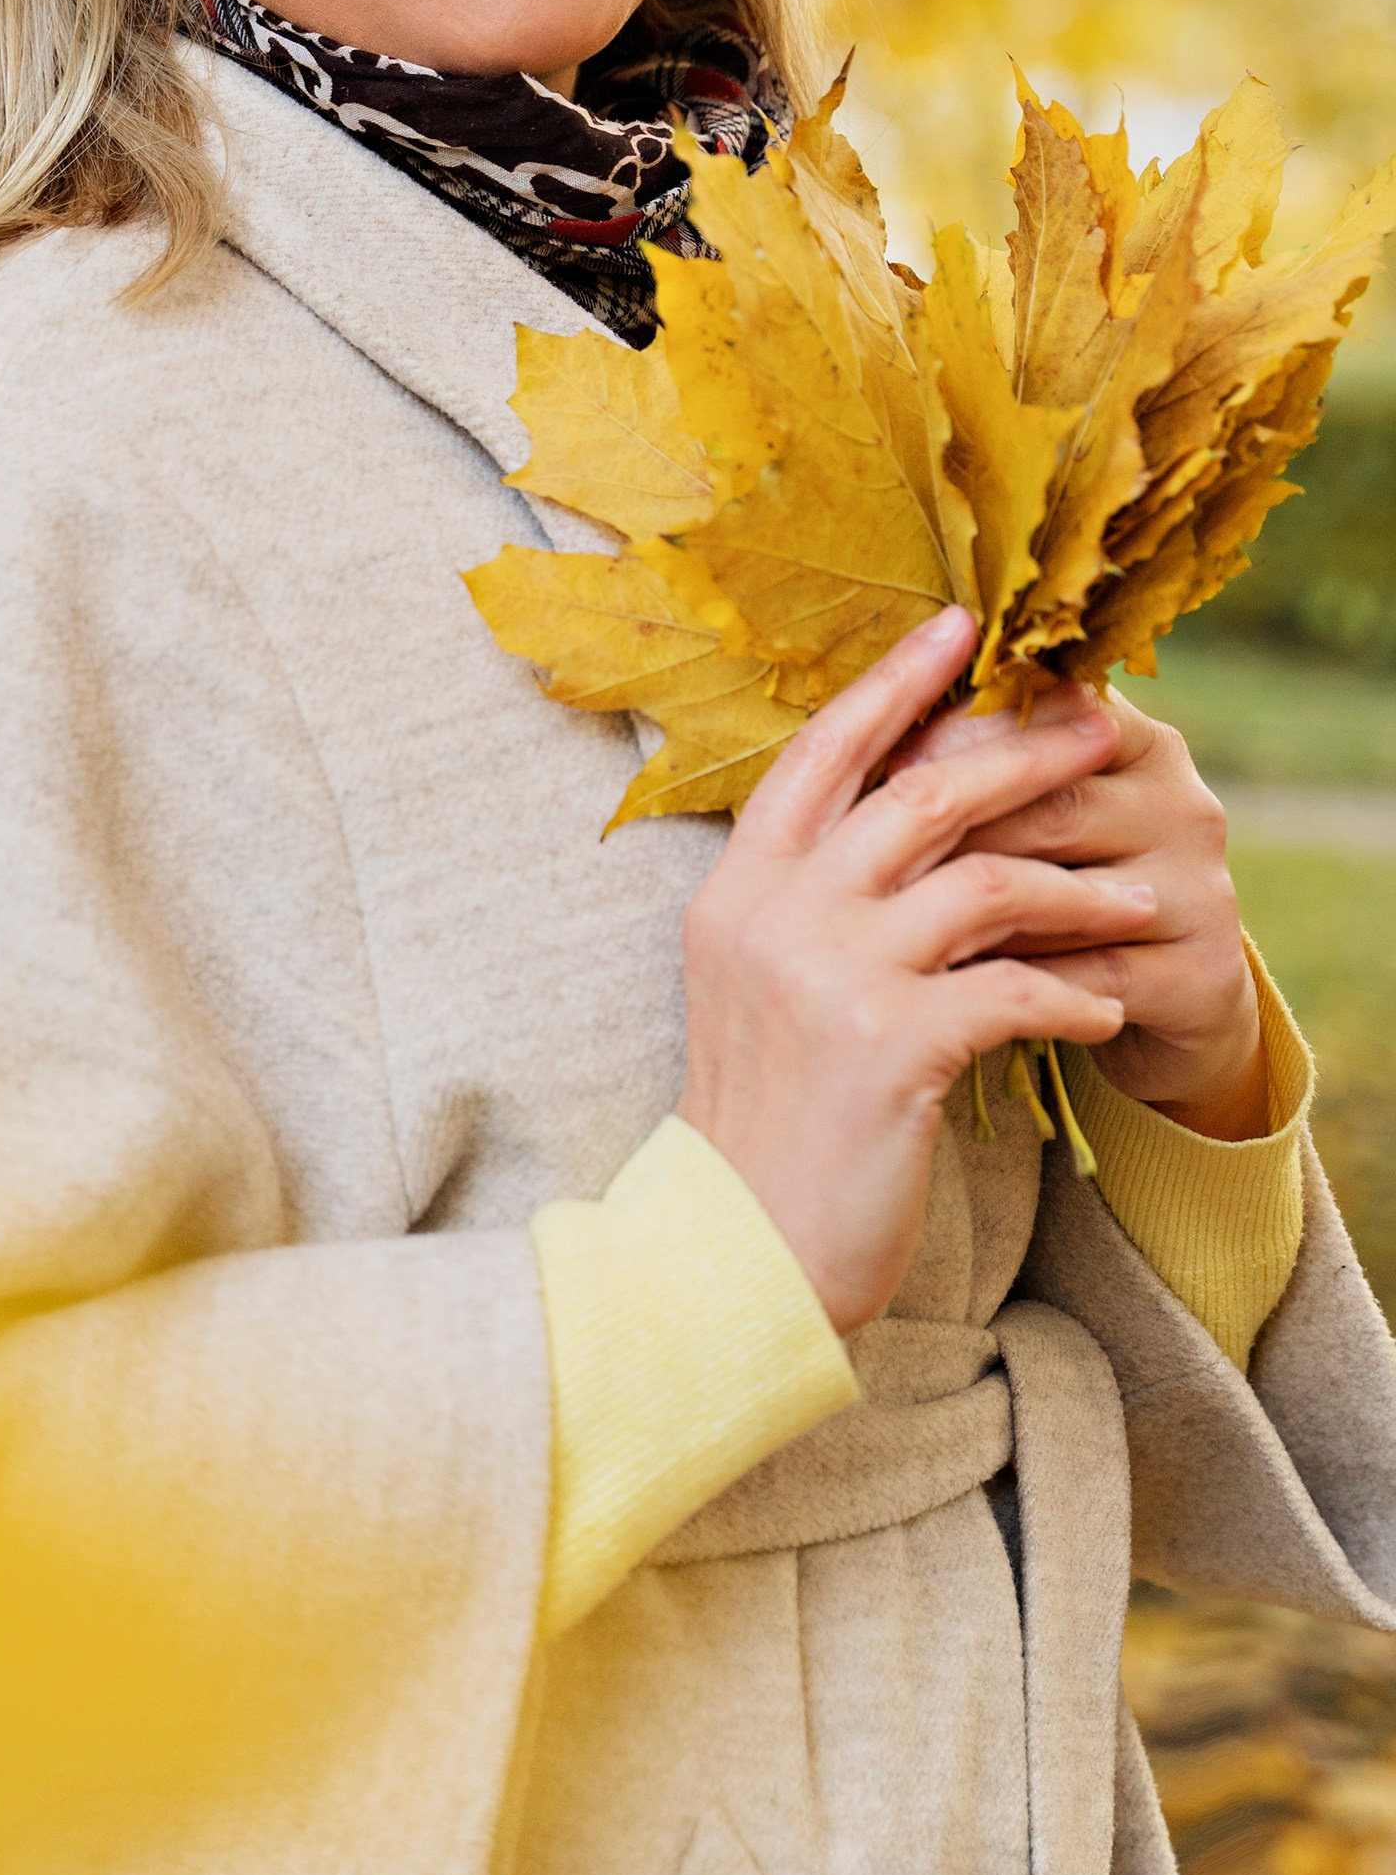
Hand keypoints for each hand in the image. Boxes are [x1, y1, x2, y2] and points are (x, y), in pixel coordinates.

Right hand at [677, 606, 1141, 1334]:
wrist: (735, 1247)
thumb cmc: (762, 1116)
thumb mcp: (756, 983)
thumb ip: (809, 897)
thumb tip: (906, 811)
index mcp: (738, 887)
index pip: (823, 753)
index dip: (896, 684)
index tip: (962, 627)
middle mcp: (778, 913)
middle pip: (925, 792)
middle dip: (1025, 754)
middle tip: (1100, 731)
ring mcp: (831, 974)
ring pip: (987, 882)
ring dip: (1079, 890)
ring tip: (1139, 905)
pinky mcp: (890, 1045)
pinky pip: (1015, 990)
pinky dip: (1073, 997)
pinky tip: (1103, 1015)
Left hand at [896, 681, 1265, 1141]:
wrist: (1156, 1011)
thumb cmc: (1050, 890)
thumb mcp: (1023, 821)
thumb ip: (971, 769)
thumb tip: (858, 737)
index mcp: (1134, 739)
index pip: (1049, 710)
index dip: (961, 732)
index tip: (886, 760)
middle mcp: (1182, 801)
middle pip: (1050, 802)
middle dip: (952, 832)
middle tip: (868, 859)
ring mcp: (1201, 888)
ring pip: (1064, 890)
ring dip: (973, 914)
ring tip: (891, 928)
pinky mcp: (1199, 975)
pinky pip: (1086, 973)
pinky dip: (1012, 985)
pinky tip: (948, 994)